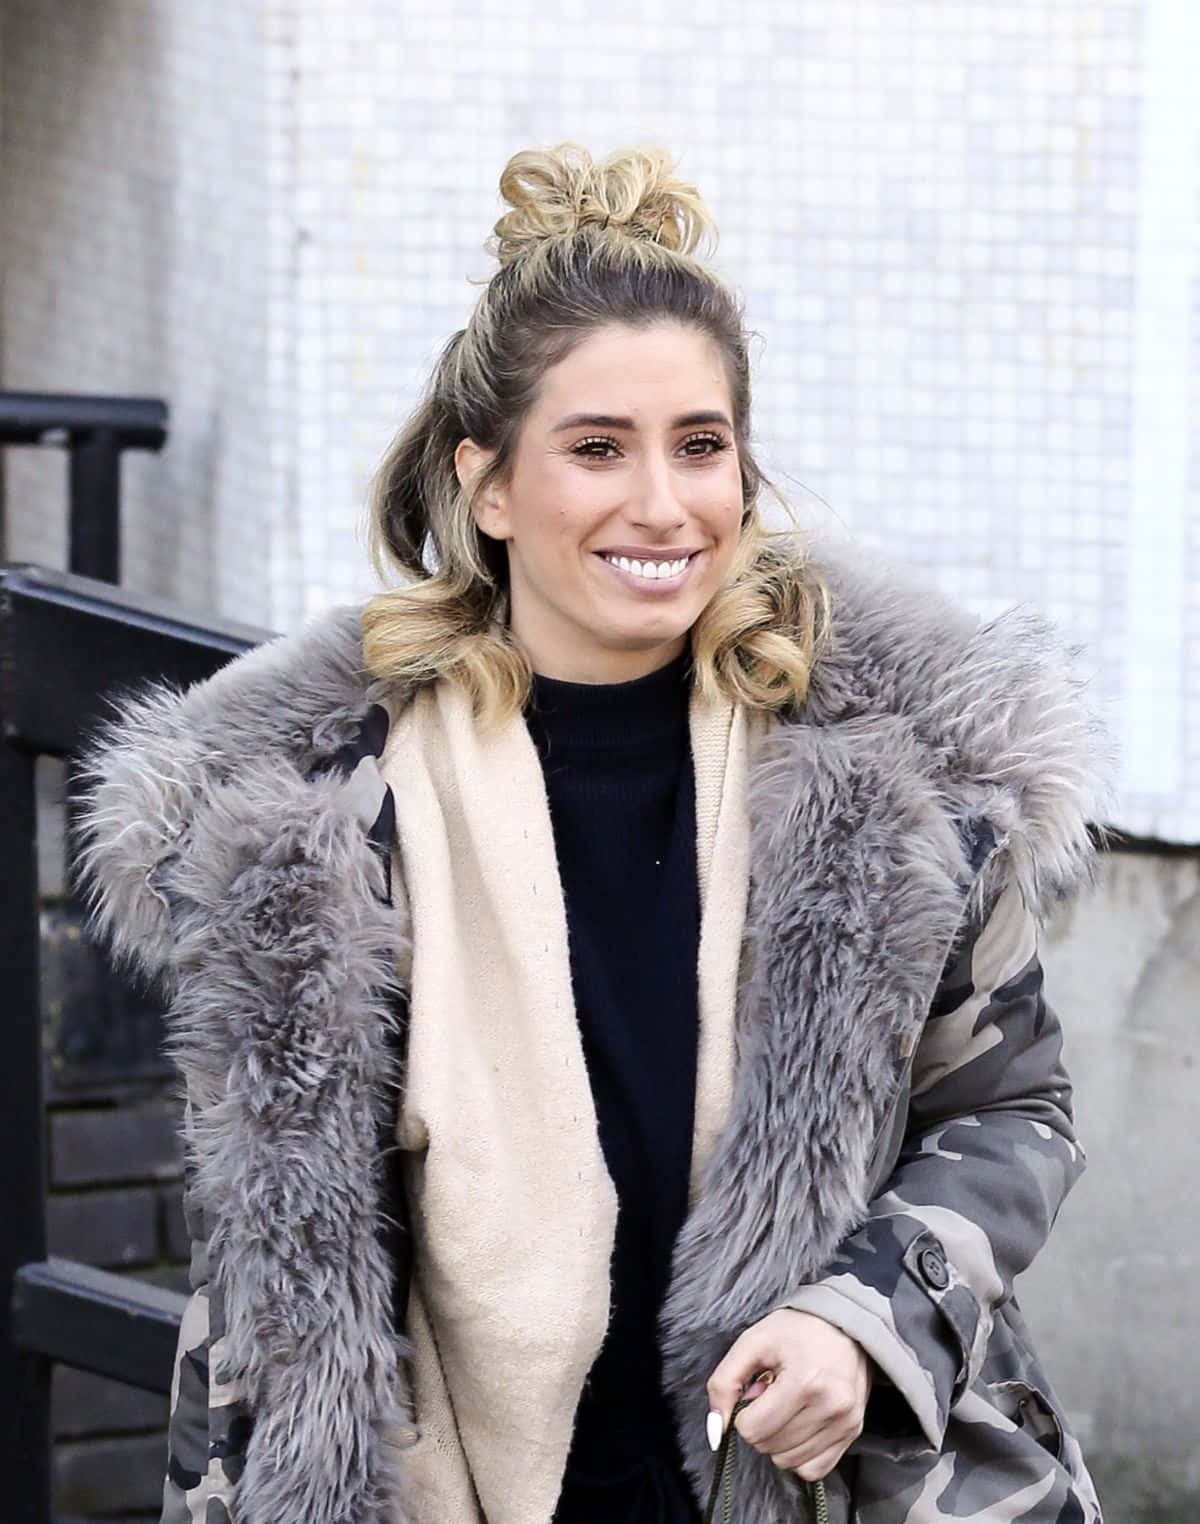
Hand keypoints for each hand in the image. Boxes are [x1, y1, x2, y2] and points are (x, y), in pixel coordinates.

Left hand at [705, 1309, 871, 1481]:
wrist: (843, 1323)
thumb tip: (715, 1429)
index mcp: (804, 1381)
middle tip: (773, 1395)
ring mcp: (845, 1422)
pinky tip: (800, 1425)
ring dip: (778, 1440)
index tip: (756, 1391)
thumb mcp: (752, 1342)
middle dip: (761, 1424)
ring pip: (789, 1462)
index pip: (753, 1429)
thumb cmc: (797, 1330)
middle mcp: (830, 1406)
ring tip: (788, 1406)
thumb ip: (724, 1383)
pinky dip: (799, 1454)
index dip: (744, 1412)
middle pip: (769, 1447)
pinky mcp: (853, 1432)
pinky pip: (814, 1469)